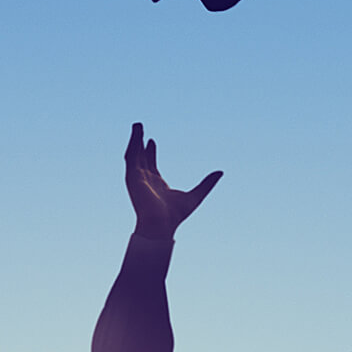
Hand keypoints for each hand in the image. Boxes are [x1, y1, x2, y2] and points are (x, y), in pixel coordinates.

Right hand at [125, 123, 221, 238]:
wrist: (160, 226)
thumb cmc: (175, 216)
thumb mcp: (196, 196)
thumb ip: (207, 184)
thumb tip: (221, 172)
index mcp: (156, 184)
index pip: (151, 164)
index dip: (150, 151)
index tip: (151, 140)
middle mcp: (145, 180)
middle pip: (141, 157)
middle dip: (139, 142)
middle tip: (140, 127)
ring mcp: (137, 179)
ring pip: (134, 155)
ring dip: (134, 140)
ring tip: (137, 125)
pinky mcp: (132, 178)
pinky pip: (131, 158)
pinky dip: (132, 146)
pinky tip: (136, 135)